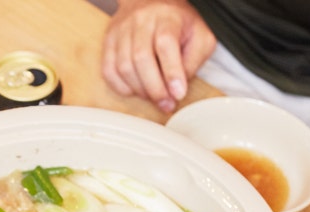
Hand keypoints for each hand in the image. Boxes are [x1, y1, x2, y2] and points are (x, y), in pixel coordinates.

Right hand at [101, 0, 215, 112]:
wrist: (151, 2)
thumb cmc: (178, 23)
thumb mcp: (200, 36)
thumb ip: (194, 61)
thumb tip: (177, 87)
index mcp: (167, 17)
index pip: (165, 44)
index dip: (172, 72)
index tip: (178, 94)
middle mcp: (140, 21)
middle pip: (141, 58)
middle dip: (154, 88)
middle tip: (166, 104)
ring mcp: (121, 31)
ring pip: (123, 67)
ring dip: (139, 90)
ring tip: (153, 97)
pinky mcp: (109, 42)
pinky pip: (108, 70)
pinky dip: (121, 87)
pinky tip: (135, 90)